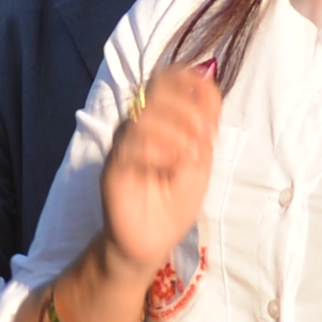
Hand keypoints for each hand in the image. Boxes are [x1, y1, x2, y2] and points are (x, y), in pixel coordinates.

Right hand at [101, 62, 222, 276]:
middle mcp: (138, 127)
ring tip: (187, 157)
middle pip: (157, 90)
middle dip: (188, 109)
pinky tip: (168, 166)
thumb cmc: (175, 202)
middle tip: (202, 139)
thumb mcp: (201, 160)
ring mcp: (123, 145)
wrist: (153, 242)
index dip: (188, 79)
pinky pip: (130, 144)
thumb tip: (208, 80)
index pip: (166, 79)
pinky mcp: (113, 167)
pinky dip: (156, 150)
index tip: (207, 99)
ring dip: (175, 132)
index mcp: (160, 121)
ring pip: (144, 116)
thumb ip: (204, 123)